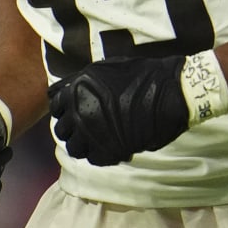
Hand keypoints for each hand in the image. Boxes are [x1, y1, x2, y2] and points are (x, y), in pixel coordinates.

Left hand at [48, 56, 189, 165]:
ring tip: (99, 138)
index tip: (77, 112)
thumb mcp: (104, 68)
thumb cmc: (141, 75)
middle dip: (73, 128)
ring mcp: (94, 133)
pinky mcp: (110, 150)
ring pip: (74, 148)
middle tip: (89, 127)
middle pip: (62, 130)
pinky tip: (112, 144)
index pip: (56, 107)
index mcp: (77, 90)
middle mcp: (80, 112)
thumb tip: (59, 91)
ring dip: (84, 144)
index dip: (66, 110)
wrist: (171, 90)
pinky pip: (94, 159)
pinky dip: (101, 154)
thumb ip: (78, 81)